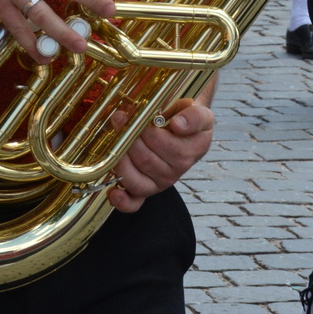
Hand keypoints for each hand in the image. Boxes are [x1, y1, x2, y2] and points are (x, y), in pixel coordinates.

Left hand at [106, 97, 214, 212]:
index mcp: (193, 152)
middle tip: (119, 118)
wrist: (180, 123)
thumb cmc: (186, 116)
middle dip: (129, 140)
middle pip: (146, 161)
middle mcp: (177, 170)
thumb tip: (178, 125)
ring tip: (113, 139)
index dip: (149, 133)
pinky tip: (113, 193)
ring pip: (136, 178)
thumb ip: (194, 117)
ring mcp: (160, 182)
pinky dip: (123, 201)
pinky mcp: (145, 189)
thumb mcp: (198, 111)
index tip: (138, 116)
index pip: (170, 148)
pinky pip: (135, 202)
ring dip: (120, 160)